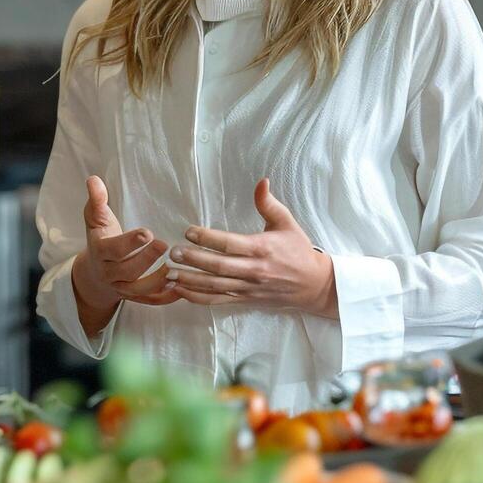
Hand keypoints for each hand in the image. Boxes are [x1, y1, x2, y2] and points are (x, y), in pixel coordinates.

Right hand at [71, 176, 179, 323]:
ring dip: (158, 282)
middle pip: (128, 271)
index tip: (147, 232)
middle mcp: (110, 273)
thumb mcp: (95, 220)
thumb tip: (93, 179)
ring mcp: (123, 288)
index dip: (130, 243)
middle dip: (147, 260)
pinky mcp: (134, 298)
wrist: (94, 274)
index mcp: (101, 252)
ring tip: (176, 269)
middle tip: (166, 245)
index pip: (113, 250)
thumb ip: (96, 201)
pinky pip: (150, 302)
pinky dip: (165, 298)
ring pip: (139, 291)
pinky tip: (180, 288)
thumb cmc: (100, 239)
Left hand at [167, 179, 337, 316]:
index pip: (230, 244)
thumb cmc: (298, 251)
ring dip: (190, 281)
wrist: (313, 285)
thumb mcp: (287, 223)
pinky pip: (218, 300)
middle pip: (219, 267)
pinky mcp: (245, 300)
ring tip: (169, 273)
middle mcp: (253, 270)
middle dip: (194, 260)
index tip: (189, 231)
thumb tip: (261, 181)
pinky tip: (180, 290)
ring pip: (215, 286)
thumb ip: (269, 204)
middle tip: (173, 253)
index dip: (208, 238)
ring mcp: (248, 288)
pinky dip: (197, 297)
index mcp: (261, 248)